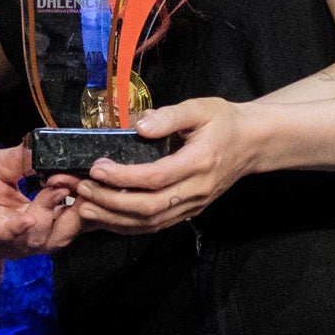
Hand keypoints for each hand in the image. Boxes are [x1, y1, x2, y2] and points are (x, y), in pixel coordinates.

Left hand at [0, 146, 84, 257]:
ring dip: (49, 218)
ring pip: (36, 241)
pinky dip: (15, 229)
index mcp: (33, 218)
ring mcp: (0, 240)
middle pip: (60, 236)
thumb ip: (31, 158)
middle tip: (85, 189)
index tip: (96, 179)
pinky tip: (27, 217)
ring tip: (58, 193)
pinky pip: (0, 237)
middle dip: (77, 216)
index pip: (70, 218)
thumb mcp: (5, 163)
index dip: (86, 202)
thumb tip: (61, 148)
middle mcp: (21, 235)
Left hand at [77, 96, 260, 234]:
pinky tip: (106, 218)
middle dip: (112, 201)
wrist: (251, 143)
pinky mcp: (189, 212)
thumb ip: (169, 116)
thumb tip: (138, 126)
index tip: (97, 168)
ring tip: (86, 207)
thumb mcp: (199, 108)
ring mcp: (194, 205)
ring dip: (115, 219)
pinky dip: (128, 226)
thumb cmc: (224, 121)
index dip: (124, 177)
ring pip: (151, 222)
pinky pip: (156, 225)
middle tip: (83, 189)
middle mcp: (197, 189)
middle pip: (150, 206)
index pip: (157, 176)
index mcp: (200, 162)